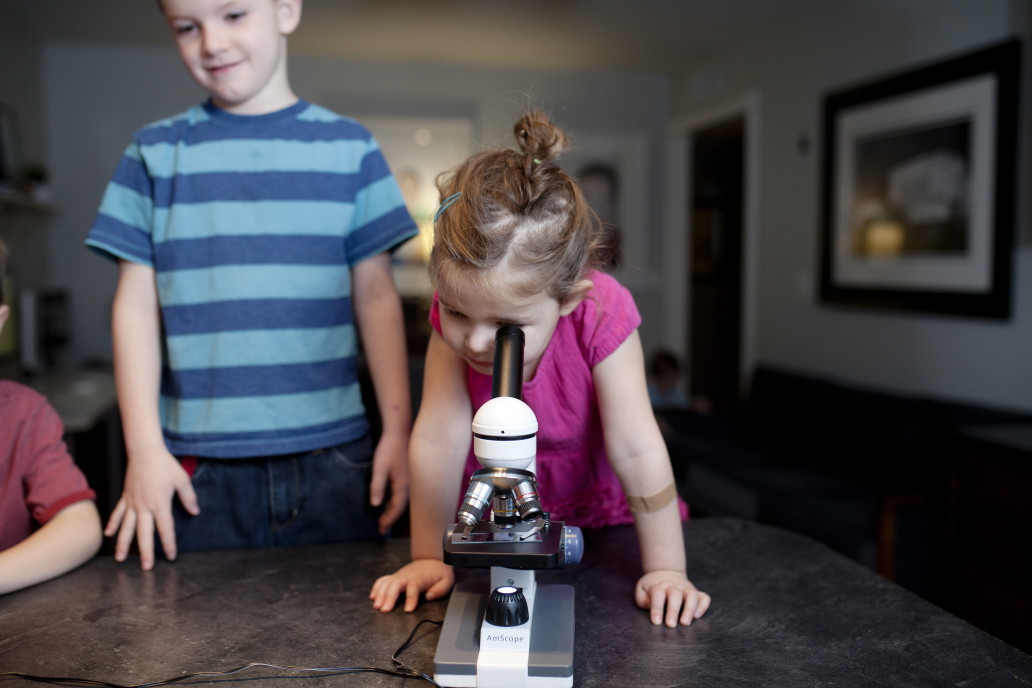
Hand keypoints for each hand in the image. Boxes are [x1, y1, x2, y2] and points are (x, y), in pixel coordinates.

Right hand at [104, 446, 199, 570]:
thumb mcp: (182, 480)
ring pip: (126, 528)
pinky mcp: (125, 497)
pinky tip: (108, 534)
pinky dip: (112, 524)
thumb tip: (195, 512)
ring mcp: (132, 503)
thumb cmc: (165, 465)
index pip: (165, 529)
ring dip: (123, 544)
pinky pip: (117, 513)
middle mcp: (144, 507)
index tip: (171, 556)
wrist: (145, 451)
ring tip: (120, 559)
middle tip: (146, 568)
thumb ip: (189, 497)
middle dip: (145, 552)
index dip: (169, 544)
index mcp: (160, 504)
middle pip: (144, 534)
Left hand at [369, 430, 409, 533]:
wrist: (399, 432)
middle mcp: (409, 485)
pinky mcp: (407, 475)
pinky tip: (388, 501)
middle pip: (400, 507)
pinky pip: (402, 493)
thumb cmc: (389, 448)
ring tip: (383, 518)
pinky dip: (394, 501)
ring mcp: (409, 480)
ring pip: (401, 500)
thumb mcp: (380, 468)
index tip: (381, 529)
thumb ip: (377, 486)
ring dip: (392, 510)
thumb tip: (375, 504)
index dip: (389, 519)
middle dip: (391, 518)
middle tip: (381, 528)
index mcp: (402, 485)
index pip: (396, 508)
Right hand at [369, 559, 453, 612]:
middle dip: (389, 597)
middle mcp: (407, 576)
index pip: (414, 587)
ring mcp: (399, 576)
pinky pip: (383, 580)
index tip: (408, 609)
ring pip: (387, 583)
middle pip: (395, 585)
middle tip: (385, 610)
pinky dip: (376, 587)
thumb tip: (429, 597)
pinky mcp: (395, 576)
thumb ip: (439, 590)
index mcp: (420, 578)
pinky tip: (373, 597)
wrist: (432, 560)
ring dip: (380, 594)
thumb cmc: (439, 573)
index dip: (411, 598)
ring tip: (376, 606)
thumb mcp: (446, 581)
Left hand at [635, 570, 710, 626]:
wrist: (665, 572)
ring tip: (685, 623)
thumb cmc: (652, 586)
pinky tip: (697, 616)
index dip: (657, 608)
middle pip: (675, 595)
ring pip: (691, 595)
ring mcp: (686, 589)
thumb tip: (650, 606)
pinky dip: (703, 606)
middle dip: (673, 610)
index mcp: (659, 585)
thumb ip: (643, 599)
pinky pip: (704, 598)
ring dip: (689, 609)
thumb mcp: (641, 590)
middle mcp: (674, 586)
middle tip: (671, 625)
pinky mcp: (696, 593)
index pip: (658, 594)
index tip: (656, 622)